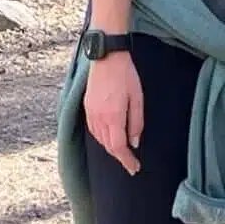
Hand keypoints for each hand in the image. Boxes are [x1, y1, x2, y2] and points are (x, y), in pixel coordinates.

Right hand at [83, 52, 143, 173]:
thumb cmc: (126, 75)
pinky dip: (102, 138)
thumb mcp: (137, 98)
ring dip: (111, 148)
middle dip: (120, 157)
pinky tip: (109, 137)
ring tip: (122, 152)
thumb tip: (134, 143)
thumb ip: (136, 123)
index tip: (134, 168)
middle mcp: (99, 117)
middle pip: (108, 146)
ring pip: (100, 140)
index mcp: (113, 116)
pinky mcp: (87, 107)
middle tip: (131, 164)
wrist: (106, 55)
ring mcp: (90, 112)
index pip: (119, 147)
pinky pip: (93, 130)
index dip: (127, 160)